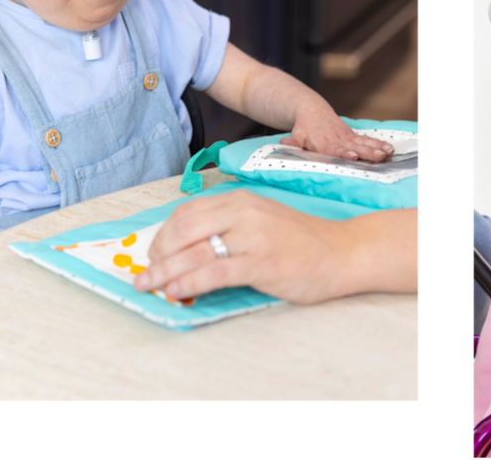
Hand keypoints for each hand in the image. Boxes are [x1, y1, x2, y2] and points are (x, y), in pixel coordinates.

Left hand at [135, 190, 361, 304]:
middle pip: (184, 230)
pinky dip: (190, 282)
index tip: (153, 254)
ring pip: (195, 252)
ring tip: (146, 285)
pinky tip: (176, 291)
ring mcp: (254, 237)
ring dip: (164, 271)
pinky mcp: (263, 263)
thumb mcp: (261, 221)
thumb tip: (186, 249)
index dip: (162, 234)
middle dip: (158, 253)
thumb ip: (228, 228)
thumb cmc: (301, 241)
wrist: (344, 252)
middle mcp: (244, 213)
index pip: (187, 212)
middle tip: (147, 273)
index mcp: (240, 200)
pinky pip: (216, 272)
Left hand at [280, 109, 393, 162]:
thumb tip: (285, 143)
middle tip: (378, 156)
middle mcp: (338, 140)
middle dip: (366, 152)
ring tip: (387, 153)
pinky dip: (378, 144)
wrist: (312, 110)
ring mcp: (347, 137)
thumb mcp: (296, 134)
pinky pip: (367, 140)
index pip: (335, 149)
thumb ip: (293, 142)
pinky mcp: (353, 136)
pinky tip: (389, 149)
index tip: (352, 156)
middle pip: (354, 147)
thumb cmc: (304, 127)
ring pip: (364, 143)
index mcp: (324, 143)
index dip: (344, 153)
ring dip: (376, 148)